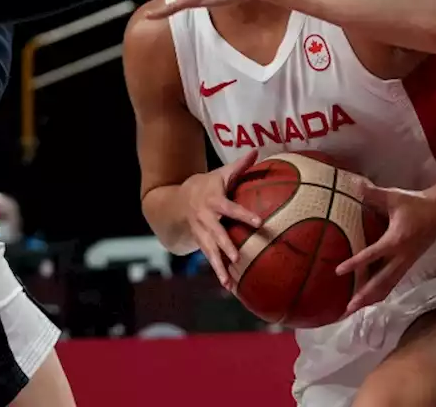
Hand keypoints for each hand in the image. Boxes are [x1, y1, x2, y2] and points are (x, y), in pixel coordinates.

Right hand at [179, 149, 260, 288]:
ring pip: (210, 251)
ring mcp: (201, 233)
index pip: (230, 208)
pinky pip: (210, 259)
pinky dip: (219, 272)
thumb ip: (240, 166)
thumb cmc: (207, 185)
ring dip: (219, 266)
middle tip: (238, 256)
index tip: (259, 222)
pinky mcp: (200, 244)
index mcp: (213, 201)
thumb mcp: (220, 174)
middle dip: (226, 245)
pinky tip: (229, 285)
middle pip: (216, 233)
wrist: (176, 201)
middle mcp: (205, 219)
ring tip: (229, 281)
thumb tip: (256, 150)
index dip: (244, 214)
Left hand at [336, 183, 435, 313]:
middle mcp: (402, 256)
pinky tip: (370, 299)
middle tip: (347, 309)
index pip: (372, 255)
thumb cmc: (416, 203)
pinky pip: (393, 282)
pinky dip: (381, 292)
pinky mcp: (409, 264)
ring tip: (354, 309)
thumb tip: (354, 184)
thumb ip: (373, 193)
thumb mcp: (394, 196)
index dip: (355, 263)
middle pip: (381, 282)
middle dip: (364, 296)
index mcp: (396, 240)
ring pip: (388, 286)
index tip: (338, 271)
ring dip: (372, 298)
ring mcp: (407, 262)